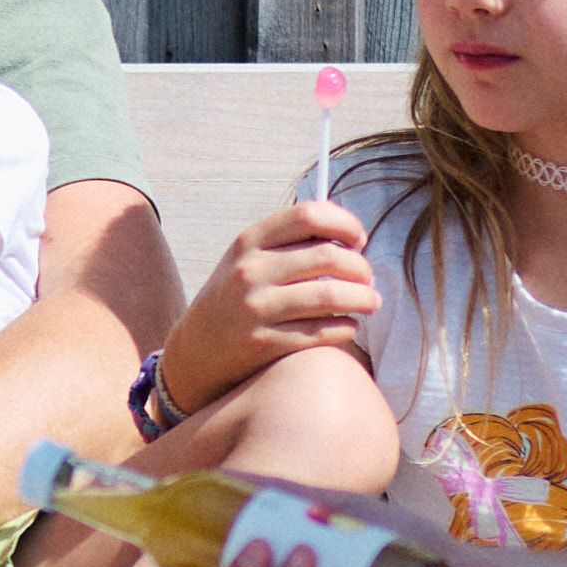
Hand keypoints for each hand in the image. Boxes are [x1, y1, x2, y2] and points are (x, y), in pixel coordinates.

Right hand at [161, 199, 376, 403]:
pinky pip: (321, 332)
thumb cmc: (234, 299)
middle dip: (361, 267)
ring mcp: (255, 308)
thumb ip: (289, 244)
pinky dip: (346, 327)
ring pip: (330, 296)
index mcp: (249, 242)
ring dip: (363, 298)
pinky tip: (349, 326)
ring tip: (371, 302)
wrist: (195, 351)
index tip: (358, 239)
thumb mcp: (247, 260)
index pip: (308, 215)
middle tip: (368, 278)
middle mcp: (250, 271)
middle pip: (328, 256)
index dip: (344, 223)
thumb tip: (348, 235)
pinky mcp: (263, 344)